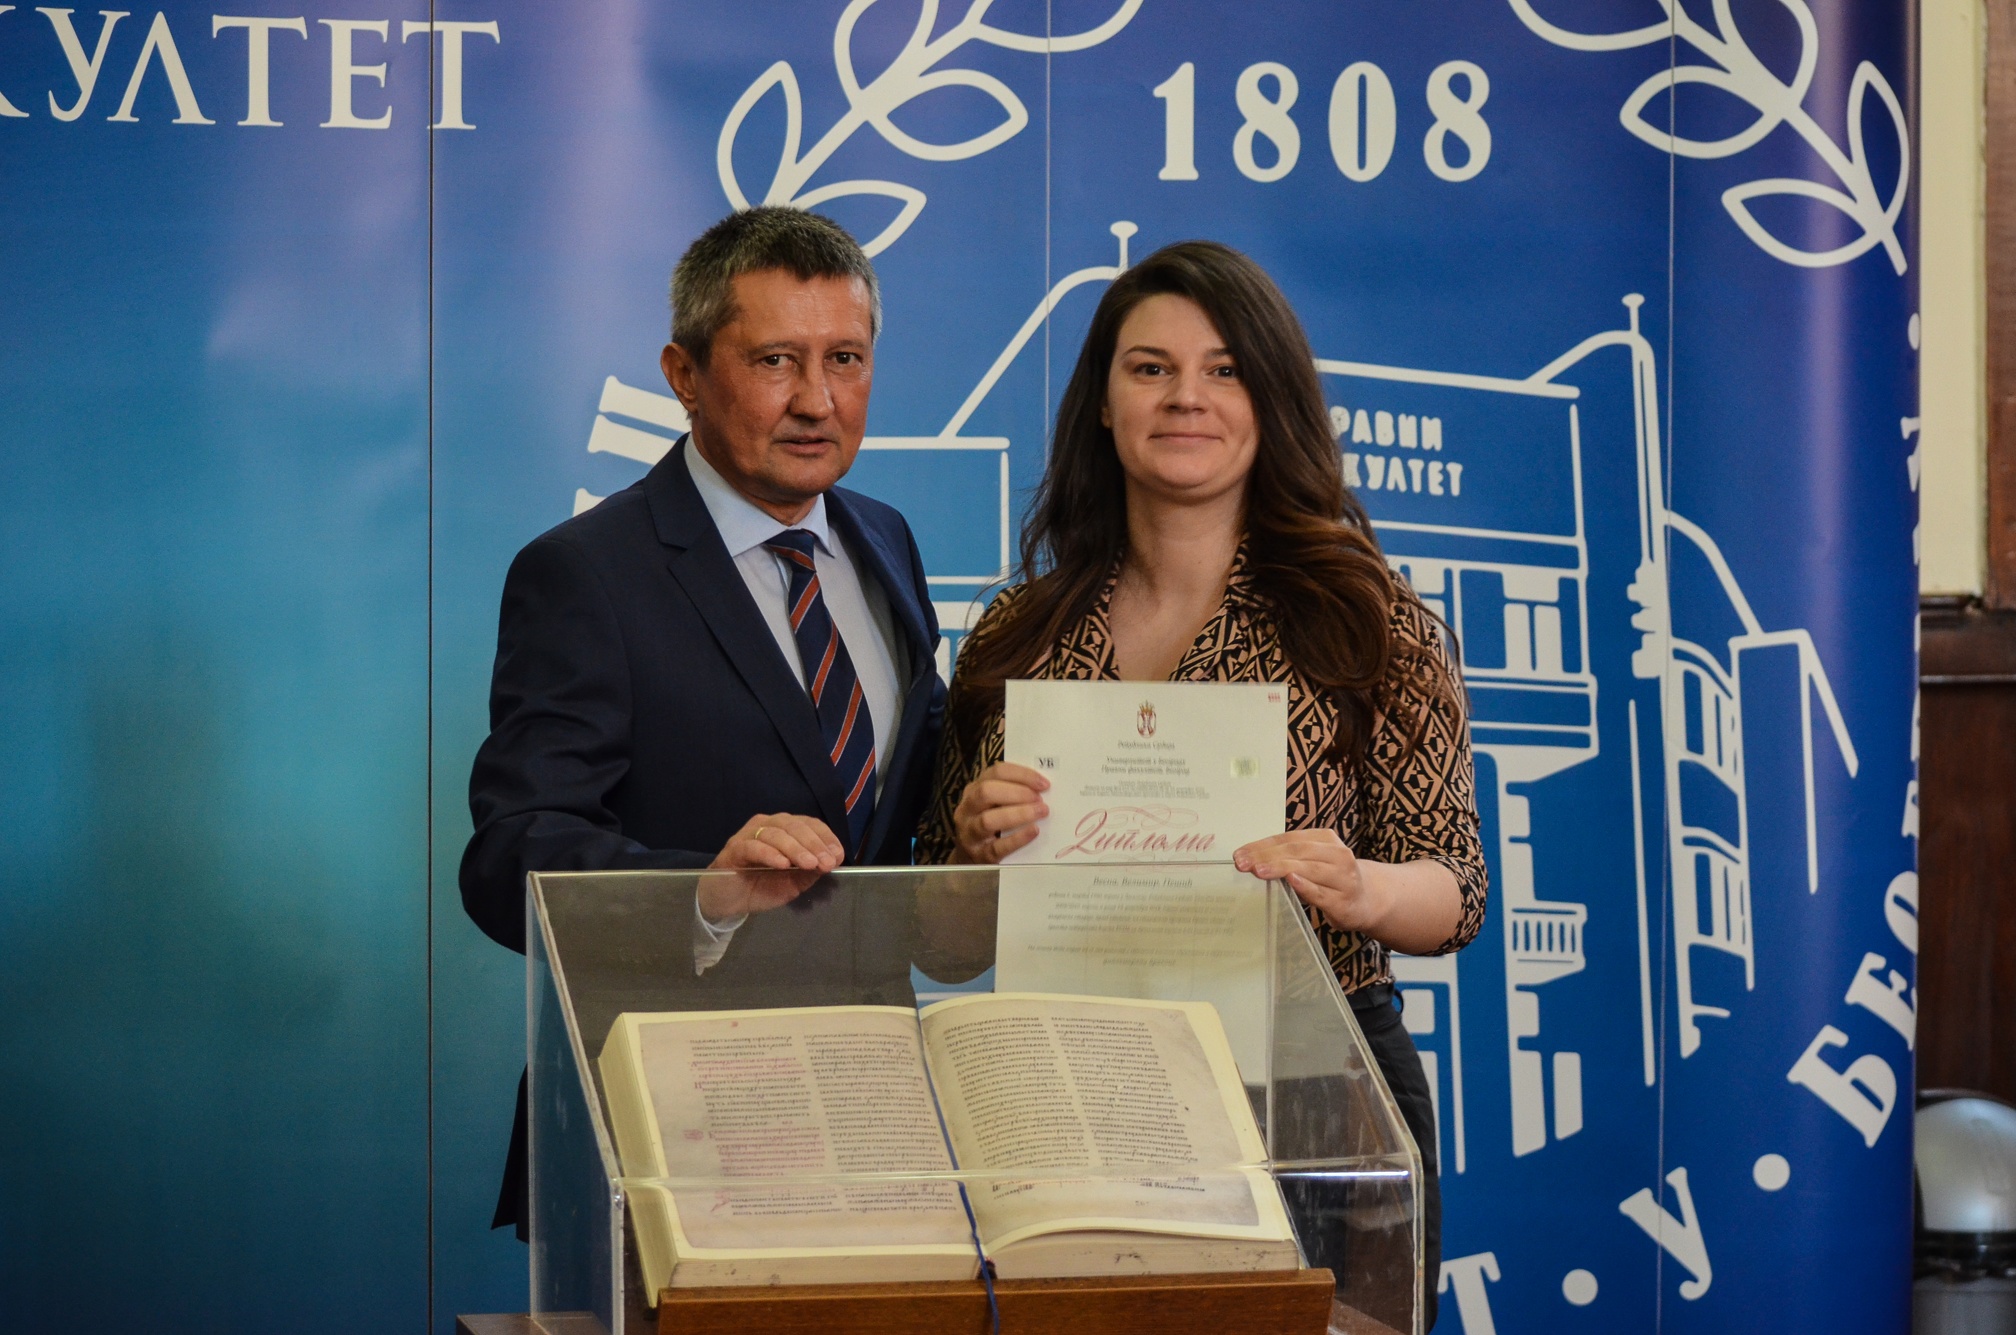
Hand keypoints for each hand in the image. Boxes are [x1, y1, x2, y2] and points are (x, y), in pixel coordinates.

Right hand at [699, 814, 842, 920]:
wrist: (727, 901)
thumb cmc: (761, 887)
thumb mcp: (793, 882)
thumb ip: (810, 871)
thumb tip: (831, 861)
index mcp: (784, 829)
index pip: (808, 824)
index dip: (825, 837)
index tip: (838, 855)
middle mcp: (767, 825)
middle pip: (794, 826)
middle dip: (814, 844)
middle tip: (827, 862)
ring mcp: (749, 835)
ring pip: (776, 834)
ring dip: (795, 849)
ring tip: (809, 864)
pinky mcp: (734, 850)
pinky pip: (753, 847)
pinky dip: (770, 854)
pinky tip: (783, 864)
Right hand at [951, 763, 1049, 863]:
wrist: (969, 862)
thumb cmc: (988, 827)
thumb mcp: (993, 806)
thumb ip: (1011, 794)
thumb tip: (1041, 788)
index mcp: (973, 791)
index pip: (996, 772)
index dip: (1022, 775)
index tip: (1043, 783)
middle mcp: (967, 810)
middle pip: (986, 792)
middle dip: (1017, 792)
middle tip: (1039, 799)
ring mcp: (970, 834)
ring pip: (988, 820)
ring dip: (1018, 814)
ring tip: (1040, 812)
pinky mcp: (979, 856)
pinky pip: (997, 847)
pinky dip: (1018, 838)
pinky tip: (1034, 831)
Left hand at [1233, 829, 1390, 935]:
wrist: (1366, 901)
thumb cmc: (1330, 879)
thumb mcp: (1313, 861)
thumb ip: (1288, 857)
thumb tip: (1252, 859)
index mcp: (1326, 839)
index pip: (1288, 839)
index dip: (1262, 845)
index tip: (1240, 854)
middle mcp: (1337, 855)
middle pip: (1297, 851)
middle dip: (1266, 856)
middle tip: (1242, 863)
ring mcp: (1342, 878)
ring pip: (1308, 869)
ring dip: (1280, 868)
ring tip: (1258, 871)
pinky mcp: (1342, 901)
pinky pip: (1320, 892)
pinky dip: (1305, 886)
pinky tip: (1291, 881)